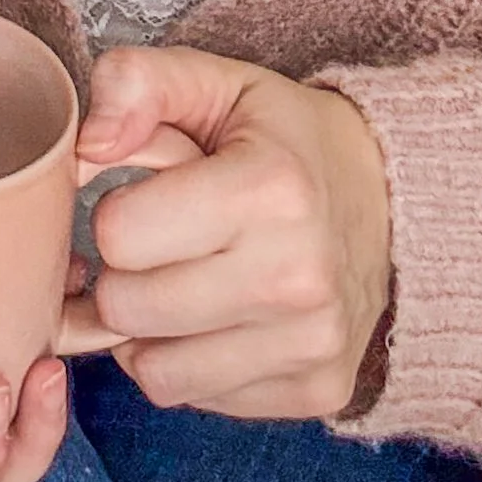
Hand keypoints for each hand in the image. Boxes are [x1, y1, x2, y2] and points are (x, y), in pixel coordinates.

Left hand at [58, 48, 391, 420]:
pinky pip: (195, 398)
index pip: (118, 235)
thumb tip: (86, 145)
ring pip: (154, 370)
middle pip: (127, 309)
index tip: (147, 199)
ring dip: (147, 331)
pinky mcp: (316, 389)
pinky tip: (212, 319)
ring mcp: (313, 343)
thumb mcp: (216, 83)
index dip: (116, 213)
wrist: (394, 200)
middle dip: (123, 274)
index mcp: (270, 188)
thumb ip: (137, 83)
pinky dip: (186, 363)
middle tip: (156, 245)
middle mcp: (299, 276)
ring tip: (178, 282)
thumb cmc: (285, 139)